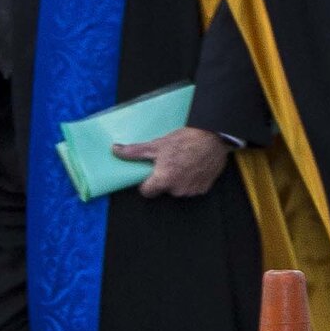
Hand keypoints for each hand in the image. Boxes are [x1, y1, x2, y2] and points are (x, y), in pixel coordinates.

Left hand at [116, 123, 231, 199]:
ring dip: (178, 179)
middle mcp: (178, 190)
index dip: (145, 183)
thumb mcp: (157, 145)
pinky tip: (192, 166)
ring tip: (181, 163)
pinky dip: (191, 180)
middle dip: (163, 179)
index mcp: (164, 180)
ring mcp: (193, 190)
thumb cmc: (185, 140)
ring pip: (178, 189)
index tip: (148, 174)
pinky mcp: (204, 188)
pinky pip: (192, 188)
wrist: (213, 138)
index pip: (147, 192)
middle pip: (163, 189)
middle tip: (167, 163)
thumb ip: (135, 152)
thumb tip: (116, 150)